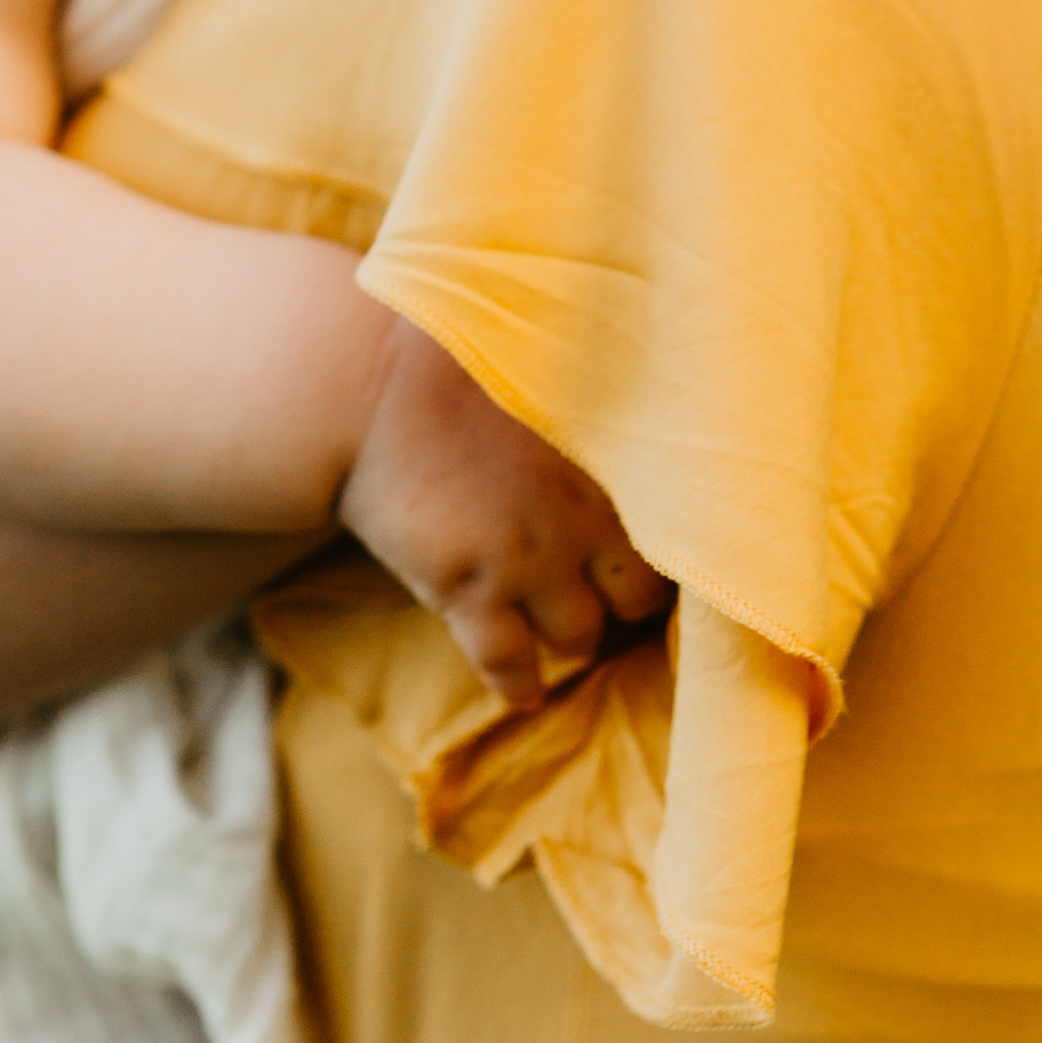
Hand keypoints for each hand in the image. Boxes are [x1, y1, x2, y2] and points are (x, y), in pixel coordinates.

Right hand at [336, 315, 670, 708]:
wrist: (366, 377)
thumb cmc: (453, 351)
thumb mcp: (548, 362)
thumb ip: (595, 400)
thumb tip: (640, 380)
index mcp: (607, 456)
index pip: (675, 528)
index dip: (668, 545)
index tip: (655, 551)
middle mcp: (579, 518)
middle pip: (638, 596)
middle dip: (626, 601)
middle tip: (611, 599)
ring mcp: (525, 561)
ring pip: (580, 636)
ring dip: (574, 637)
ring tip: (566, 637)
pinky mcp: (467, 592)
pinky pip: (510, 665)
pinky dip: (519, 684)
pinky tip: (522, 691)